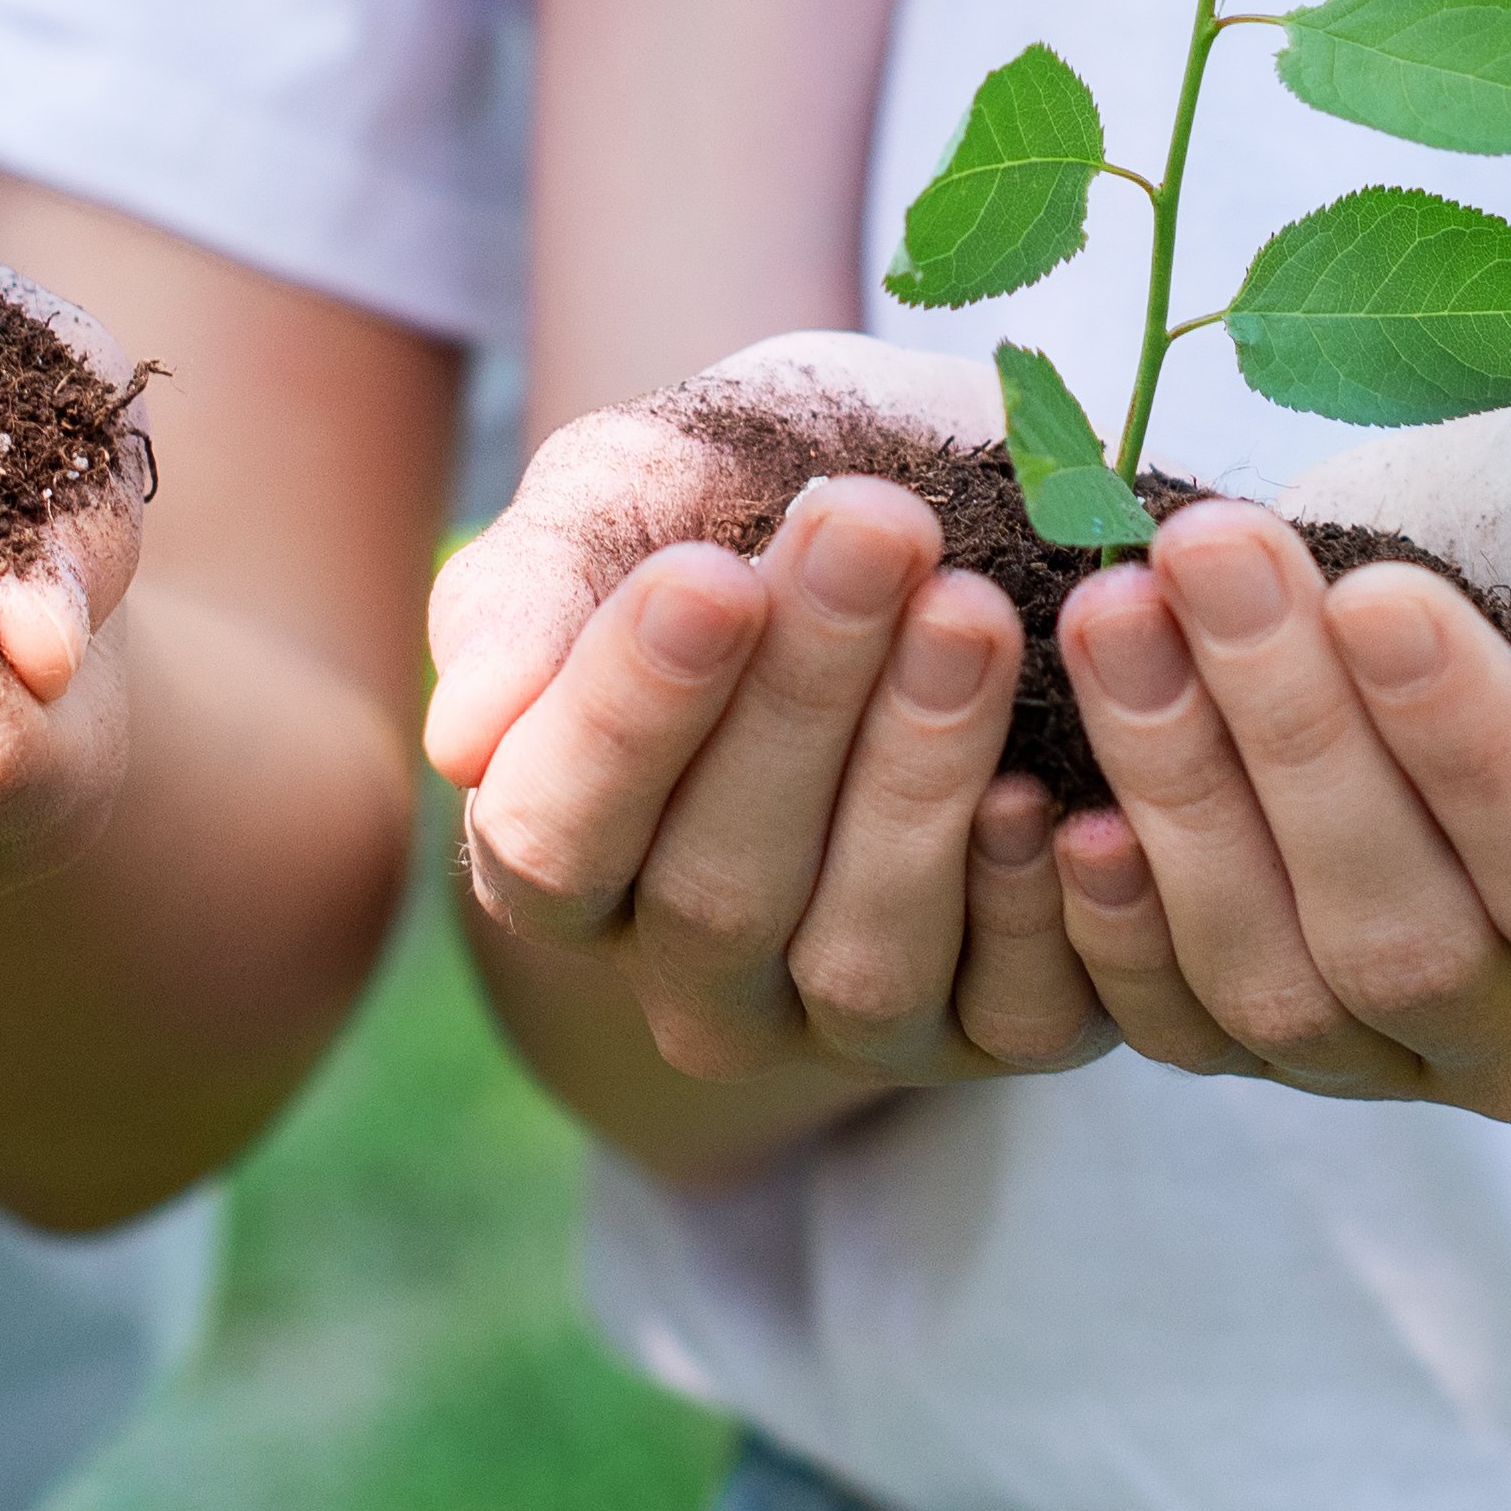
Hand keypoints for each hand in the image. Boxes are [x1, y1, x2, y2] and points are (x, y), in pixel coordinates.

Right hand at [434, 352, 1117, 1089]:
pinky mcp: (1003, 1023)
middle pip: (713, 896)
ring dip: (918, 776)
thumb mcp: (633, 489)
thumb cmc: (760, 489)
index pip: (553, 842)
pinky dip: (1029, 901)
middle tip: (875, 532)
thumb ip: (531, 593)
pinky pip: (1010, 1011)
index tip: (709, 574)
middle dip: (799, 706)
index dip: (627, 721)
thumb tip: (465, 740)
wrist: (962, 487)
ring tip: (974, 611)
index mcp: (571, 859)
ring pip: (861, 959)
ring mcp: (850, 1015)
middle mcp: (698, 973)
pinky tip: (1046, 783)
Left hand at [1036, 363, 1510, 1122]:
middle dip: (1288, 741)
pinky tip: (1050, 769)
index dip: (1466, 751)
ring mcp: (1401, 1053)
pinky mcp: (1269, 1029)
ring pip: (1269, 986)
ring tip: (1113, 606)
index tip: (1375, 586)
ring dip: (1173, 789)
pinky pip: (1165, 1019)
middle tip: (1202, 554)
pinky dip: (1093, 907)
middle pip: (1402, 944)